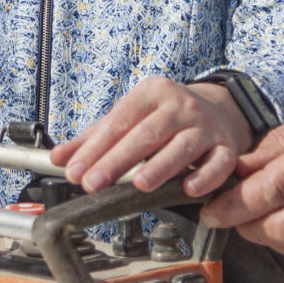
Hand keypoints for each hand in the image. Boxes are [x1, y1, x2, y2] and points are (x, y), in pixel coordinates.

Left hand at [54, 77, 251, 196]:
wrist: (218, 109)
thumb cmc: (165, 117)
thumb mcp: (130, 118)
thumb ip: (94, 139)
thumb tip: (57, 158)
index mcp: (151, 93)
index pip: (118, 122)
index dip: (95, 149)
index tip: (75, 172)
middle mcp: (179, 106)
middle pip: (146, 134)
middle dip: (117, 161)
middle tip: (94, 183)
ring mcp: (204, 126)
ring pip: (182, 146)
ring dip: (160, 166)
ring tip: (140, 184)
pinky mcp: (226, 148)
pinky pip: (219, 163)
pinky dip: (205, 177)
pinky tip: (190, 189)